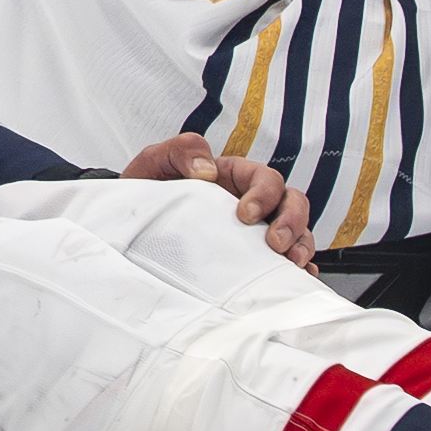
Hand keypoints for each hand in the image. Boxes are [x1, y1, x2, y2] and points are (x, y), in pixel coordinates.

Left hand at [122, 132, 316, 270]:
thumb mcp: (157, 161)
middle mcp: (251, 202)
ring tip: (291, 263)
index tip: (245, 214)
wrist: (129, 227)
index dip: (264, 194)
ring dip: (301, 245)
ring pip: (297, 232)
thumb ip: (182, 151)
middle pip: (292, 203)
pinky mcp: (252, 259)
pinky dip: (300, 270)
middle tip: (275, 243)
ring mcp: (255, 232)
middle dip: (291, 222)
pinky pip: (286, 263)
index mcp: (233, 177)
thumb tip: (207, 170)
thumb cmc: (147, 190)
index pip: (266, 179)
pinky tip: (299, 279)